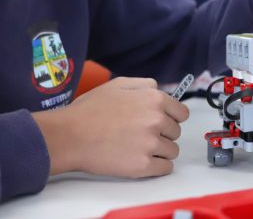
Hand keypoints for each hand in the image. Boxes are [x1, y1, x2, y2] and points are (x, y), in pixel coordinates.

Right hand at [32, 77, 189, 177]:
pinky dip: (157, 166)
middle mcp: (156, 120)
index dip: (171, 118)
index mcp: (154, 99)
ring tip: (139, 148)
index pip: (182, 113)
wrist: (70, 135)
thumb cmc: (89, 110)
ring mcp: (150, 144)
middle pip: (176, 133)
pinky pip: (165, 168)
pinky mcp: (142, 166)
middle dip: (163, 134)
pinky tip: (142, 161)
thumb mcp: (117, 84)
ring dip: (160, 151)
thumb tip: (158, 89)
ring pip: (172, 151)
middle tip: (142, 135)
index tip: (162, 123)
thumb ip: (143, 84)